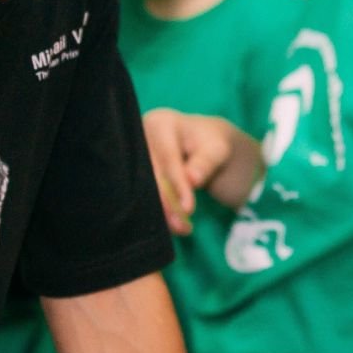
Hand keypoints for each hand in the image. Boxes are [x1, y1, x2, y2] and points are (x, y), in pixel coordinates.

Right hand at [143, 109, 235, 233]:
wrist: (205, 147)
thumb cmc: (212, 144)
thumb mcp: (217, 149)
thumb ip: (205, 162)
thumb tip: (192, 179)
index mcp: (159, 123)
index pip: (167, 157)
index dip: (177, 184)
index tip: (188, 207)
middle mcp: (140, 139)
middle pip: (150, 174)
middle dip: (166, 202)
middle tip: (182, 226)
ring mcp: (135, 158)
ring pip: (145, 188)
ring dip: (162, 212)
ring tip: (182, 229)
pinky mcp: (136, 175)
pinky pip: (145, 195)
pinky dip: (160, 212)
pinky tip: (173, 226)